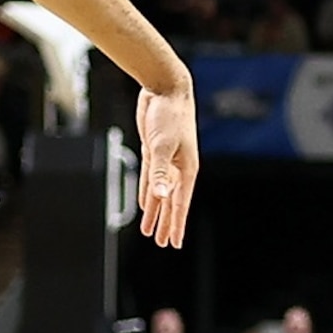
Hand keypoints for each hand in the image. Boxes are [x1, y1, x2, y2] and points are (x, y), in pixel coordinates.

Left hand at [135, 81, 198, 248]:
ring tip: (150, 230)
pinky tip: (146, 204)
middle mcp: (177, 168)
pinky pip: (152, 179)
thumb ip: (160, 172)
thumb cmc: (170, 114)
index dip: (177, 225)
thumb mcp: (161, 145)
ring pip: (160, 193)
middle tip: (163, 243)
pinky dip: (148, 193)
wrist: (165, 89)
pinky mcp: (154, 151)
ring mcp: (166, 160)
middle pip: (171, 203)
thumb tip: (160, 195)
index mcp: (186, 169)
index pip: (180, 204)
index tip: (175, 243)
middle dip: (167, 223)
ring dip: (155, 212)